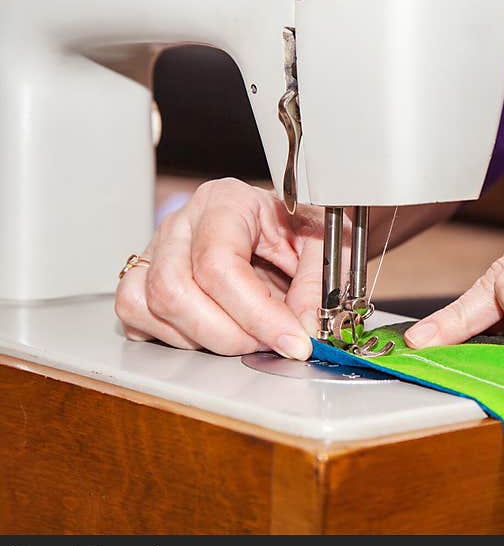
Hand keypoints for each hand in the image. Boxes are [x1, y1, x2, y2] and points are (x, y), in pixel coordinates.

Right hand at [115, 178, 329, 358]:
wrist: (290, 225)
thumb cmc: (302, 229)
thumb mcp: (327, 246)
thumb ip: (317, 285)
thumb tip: (302, 329)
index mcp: (227, 202)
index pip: (219, 264)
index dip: (257, 314)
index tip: (292, 340)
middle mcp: (184, 222)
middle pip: (174, 289)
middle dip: (227, 335)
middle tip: (268, 343)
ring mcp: (157, 249)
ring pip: (148, 305)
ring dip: (202, 339)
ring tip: (247, 336)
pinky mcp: (144, 276)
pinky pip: (134, 315)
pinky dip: (174, 337)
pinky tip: (214, 332)